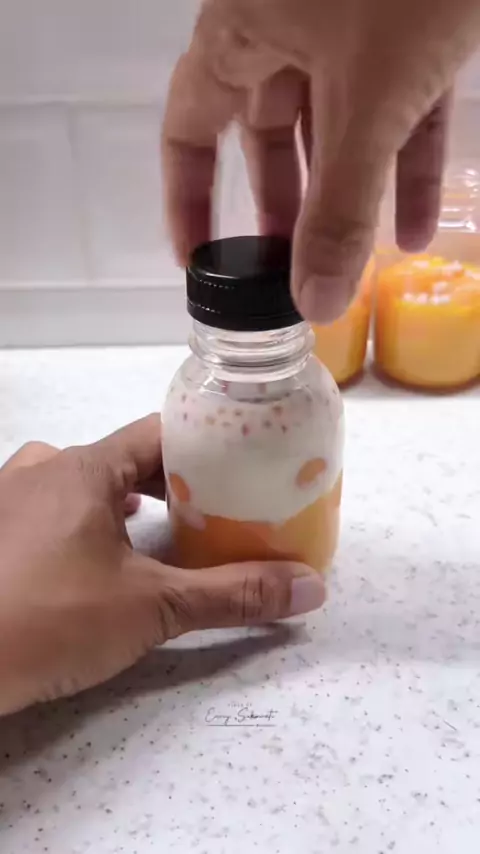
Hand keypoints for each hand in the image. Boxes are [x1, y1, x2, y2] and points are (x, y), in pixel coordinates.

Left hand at [0, 415, 324, 715]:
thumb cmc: (48, 619)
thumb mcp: (150, 608)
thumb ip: (232, 594)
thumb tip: (310, 587)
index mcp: (82, 468)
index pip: (159, 434)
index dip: (204, 448)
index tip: (241, 470)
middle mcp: (40, 468)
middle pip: (119, 458)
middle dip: (165, 483)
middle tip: (207, 511)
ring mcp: (6, 497)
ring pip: (79, 482)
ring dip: (119, 501)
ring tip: (154, 530)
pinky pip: (46, 507)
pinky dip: (80, 521)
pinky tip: (90, 555)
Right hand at [162, 0, 479, 321]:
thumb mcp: (369, 101)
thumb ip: (339, 208)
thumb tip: (315, 304)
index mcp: (242, 32)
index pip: (189, 128)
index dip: (188, 199)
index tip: (199, 259)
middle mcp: (283, 27)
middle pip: (266, 134)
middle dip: (283, 208)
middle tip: (288, 269)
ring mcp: (346, 26)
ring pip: (335, 126)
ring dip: (348, 196)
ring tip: (356, 264)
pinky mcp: (405, 26)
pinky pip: (395, 106)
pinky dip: (404, 164)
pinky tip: (417, 226)